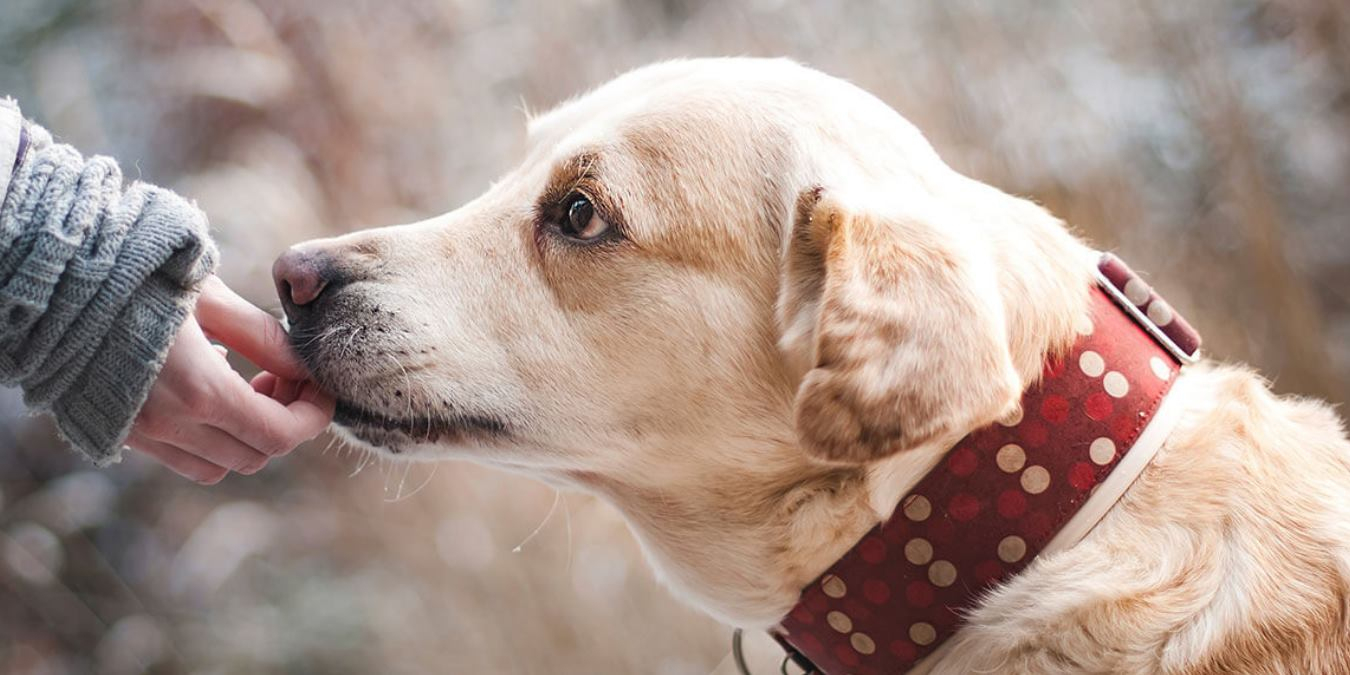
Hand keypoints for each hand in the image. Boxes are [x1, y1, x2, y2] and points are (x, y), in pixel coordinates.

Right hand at [126, 276, 334, 483]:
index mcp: (199, 391)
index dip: (313, 417)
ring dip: (245, 435)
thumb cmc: (134, 275)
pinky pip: (179, 457)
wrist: (52, 280)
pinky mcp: (116, 431)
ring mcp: (138, 434)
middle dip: (284, 422)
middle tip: (282, 378)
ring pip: (218, 465)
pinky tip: (204, 388)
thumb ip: (262, 337)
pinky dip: (207, 438)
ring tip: (247, 383)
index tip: (320, 388)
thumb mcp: (209, 296)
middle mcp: (168, 425)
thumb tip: (304, 367)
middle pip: (255, 456)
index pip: (279, 435)